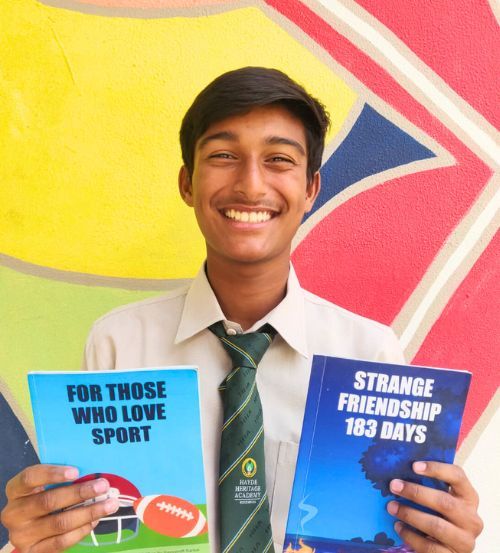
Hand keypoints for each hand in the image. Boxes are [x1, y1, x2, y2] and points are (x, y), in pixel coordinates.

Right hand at [1, 464, 118, 552]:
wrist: (29, 528)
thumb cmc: (43, 496)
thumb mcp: (45, 485)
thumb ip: (62, 478)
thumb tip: (94, 472)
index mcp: (16, 490)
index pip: (30, 477)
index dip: (52, 474)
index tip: (76, 471)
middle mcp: (14, 513)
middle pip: (48, 502)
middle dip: (79, 493)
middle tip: (103, 486)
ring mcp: (22, 535)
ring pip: (59, 523)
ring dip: (88, 513)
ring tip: (109, 505)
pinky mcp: (32, 552)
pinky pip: (61, 542)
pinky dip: (81, 530)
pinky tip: (94, 521)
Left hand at [387, 461, 482, 552]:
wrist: (447, 546)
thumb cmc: (440, 514)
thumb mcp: (440, 498)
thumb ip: (429, 484)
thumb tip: (400, 467)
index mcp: (469, 498)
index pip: (458, 477)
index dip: (437, 469)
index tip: (414, 466)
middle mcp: (471, 519)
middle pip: (445, 502)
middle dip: (416, 493)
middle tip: (394, 486)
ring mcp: (465, 541)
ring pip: (436, 526)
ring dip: (410, 515)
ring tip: (391, 507)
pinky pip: (429, 547)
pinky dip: (410, 536)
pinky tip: (398, 527)